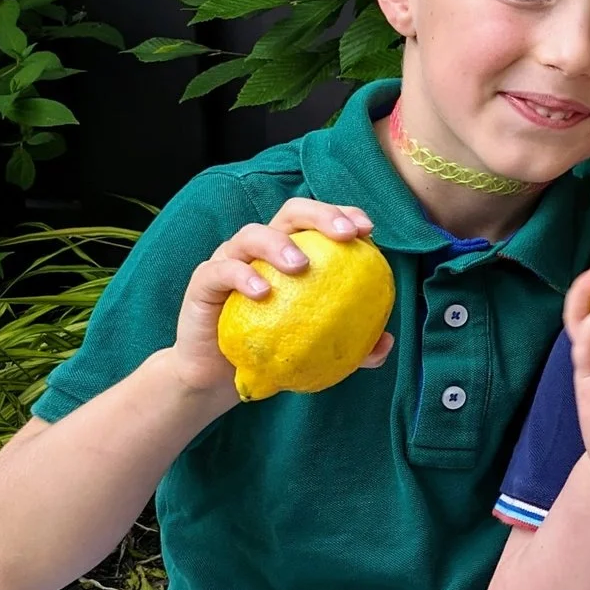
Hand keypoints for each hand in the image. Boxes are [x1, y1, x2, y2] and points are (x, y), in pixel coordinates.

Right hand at [169, 198, 389, 400]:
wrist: (219, 377)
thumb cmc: (273, 353)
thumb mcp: (319, 353)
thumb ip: (354, 347)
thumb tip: (386, 342)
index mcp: (292, 251)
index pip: (319, 221)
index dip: (344, 214)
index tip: (368, 230)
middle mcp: (262, 248)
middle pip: (290, 212)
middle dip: (321, 215)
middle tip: (344, 235)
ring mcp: (230, 261)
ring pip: (252, 234)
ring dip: (279, 244)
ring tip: (301, 264)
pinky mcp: (203, 282)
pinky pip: (221, 272)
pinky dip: (242, 276)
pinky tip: (262, 292)